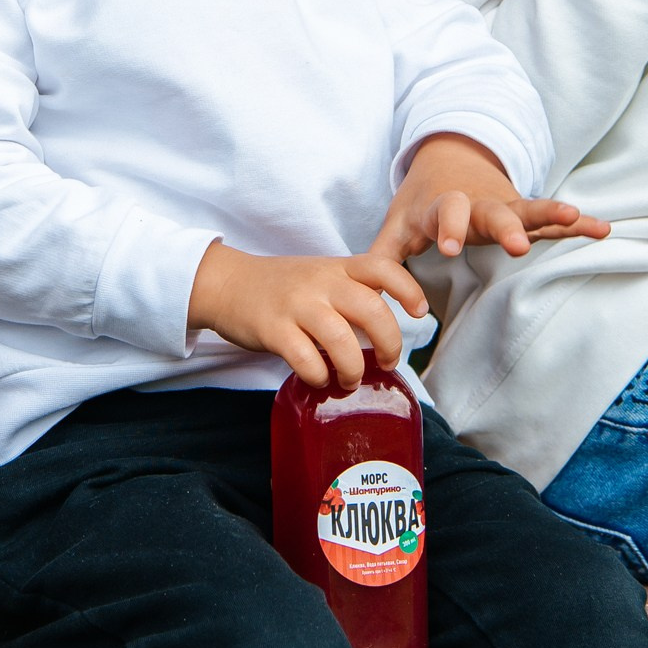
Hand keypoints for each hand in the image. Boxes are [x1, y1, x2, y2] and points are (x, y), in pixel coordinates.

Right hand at [187, 243, 427, 387]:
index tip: (420, 312)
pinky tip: (318, 378)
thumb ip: (351, 294)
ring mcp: (296, 305)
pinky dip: (319, 376)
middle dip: (389, 344)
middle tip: (388, 363)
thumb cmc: (281, 287)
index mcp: (337, 268)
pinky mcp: (273, 329)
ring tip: (350, 380)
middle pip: (371, 310)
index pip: (383, 268)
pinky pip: (306, 359)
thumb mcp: (320, 276)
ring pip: (341, 339)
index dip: (408, 288)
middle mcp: (321, 283)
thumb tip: (384, 330)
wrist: (227, 283)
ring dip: (354, 368)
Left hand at [369, 133, 609, 264]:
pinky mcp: (525, 212)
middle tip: (516, 244)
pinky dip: (576, 222)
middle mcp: (478, 204)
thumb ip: (382, 257)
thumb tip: (366, 295)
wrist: (450, 156)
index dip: (448, 227)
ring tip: (575, 216)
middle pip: (492, 212)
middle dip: (505, 226)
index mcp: (443, 207)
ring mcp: (505, 206)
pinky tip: (601, 228)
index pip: (445, 215)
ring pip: (529, 209)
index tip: (450, 248)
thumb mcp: (398, 223)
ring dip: (550, 213)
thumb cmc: (422, 202)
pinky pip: (553, 218)